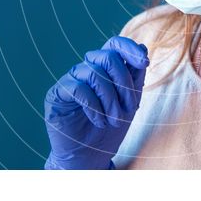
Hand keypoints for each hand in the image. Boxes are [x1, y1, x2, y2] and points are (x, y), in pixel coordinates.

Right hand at [43, 36, 149, 169]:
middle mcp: (86, 69)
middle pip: (108, 56)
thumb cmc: (110, 128)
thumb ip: (136, 76)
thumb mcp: (130, 102)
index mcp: (104, 68)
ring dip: (110, 99)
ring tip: (114, 120)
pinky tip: (99, 121)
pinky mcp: (57, 94)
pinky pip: (78, 88)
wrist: (90, 157)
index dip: (129, 47)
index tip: (144, 63)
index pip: (114, 44)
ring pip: (95, 73)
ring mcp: (71, 80)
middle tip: (130, 108)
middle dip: (124, 83)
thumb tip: (143, 47)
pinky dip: (94, 106)